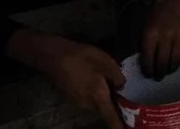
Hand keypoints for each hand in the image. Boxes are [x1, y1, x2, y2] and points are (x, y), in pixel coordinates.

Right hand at [6, 30, 124, 128]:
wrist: (52, 56)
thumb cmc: (81, 57)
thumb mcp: (105, 62)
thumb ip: (117, 77)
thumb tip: (122, 88)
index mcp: (98, 97)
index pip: (111, 118)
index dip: (120, 126)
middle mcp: (87, 105)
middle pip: (104, 111)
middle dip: (115, 107)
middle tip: (127, 100)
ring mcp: (77, 102)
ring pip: (96, 104)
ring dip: (104, 99)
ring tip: (113, 87)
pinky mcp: (71, 97)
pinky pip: (88, 99)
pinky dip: (95, 94)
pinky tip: (97, 80)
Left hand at [140, 0, 179, 80]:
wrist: (175, 0)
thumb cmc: (156, 15)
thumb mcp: (145, 27)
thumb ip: (146, 44)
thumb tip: (146, 62)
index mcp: (151, 34)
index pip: (149, 58)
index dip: (148, 70)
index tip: (148, 75)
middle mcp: (166, 36)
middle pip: (163, 61)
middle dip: (160, 73)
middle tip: (159, 78)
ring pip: (177, 59)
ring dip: (172, 68)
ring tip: (169, 71)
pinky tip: (178, 59)